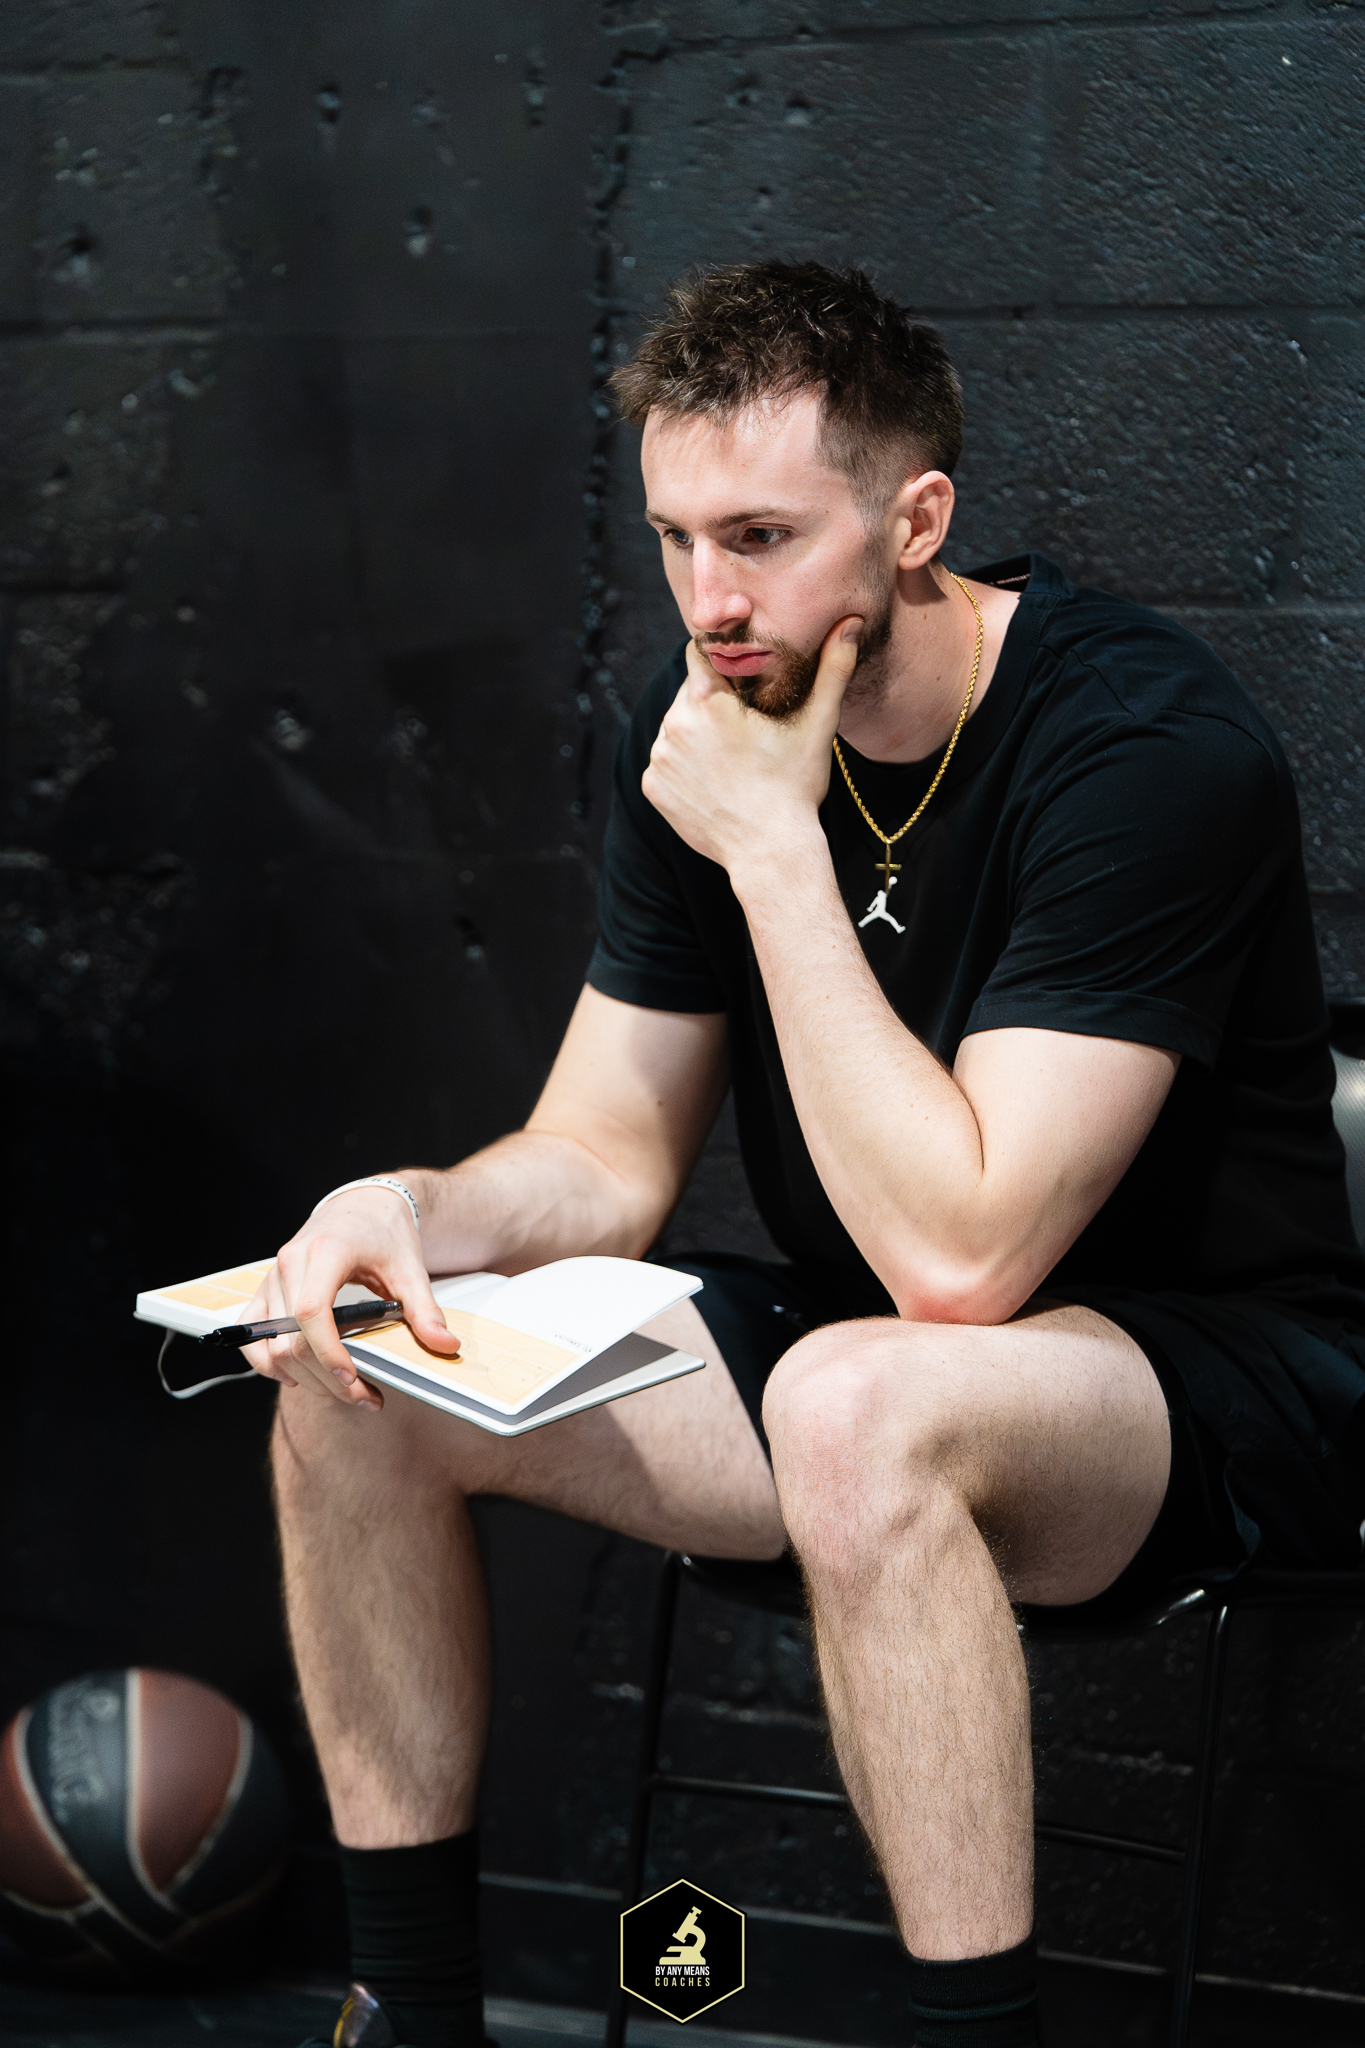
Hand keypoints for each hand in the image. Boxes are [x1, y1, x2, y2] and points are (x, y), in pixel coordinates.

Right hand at [240, 1187, 459, 1408]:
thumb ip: (424, 1309)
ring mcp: (273, 1277)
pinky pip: (253, 1334)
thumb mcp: (410, 1268)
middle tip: (363, 1397)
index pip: (311, 1311)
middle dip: (324, 1377)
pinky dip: (269, 1362)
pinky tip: (298, 1377)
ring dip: (302, 1376)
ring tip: (341, 1391)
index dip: (327, 1352)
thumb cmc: (384, 1233)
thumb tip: (446, 1346)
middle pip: (290, 1337)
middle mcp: (290, 1263)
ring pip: (270, 1343)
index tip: (351, 1379)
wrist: (362, 1206)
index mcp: (324, 1252)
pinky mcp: (266, 1290)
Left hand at [642, 616, 862, 876]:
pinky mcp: (654, 787)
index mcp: (707, 701)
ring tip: (733, 759)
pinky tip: (716, 782)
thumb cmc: (795, 788)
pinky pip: (667, 764)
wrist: (770, 853)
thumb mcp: (817, 725)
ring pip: (677, 728)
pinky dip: (685, 768)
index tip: (742, 675)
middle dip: (714, 702)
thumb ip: (833, 668)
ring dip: (698, 735)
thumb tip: (851, 622)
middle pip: (690, 694)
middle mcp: (673, 725)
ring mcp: (660, 758)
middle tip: (746, 727)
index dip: (724, 661)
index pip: (702, 654)